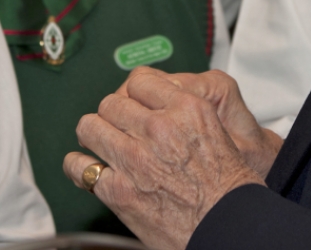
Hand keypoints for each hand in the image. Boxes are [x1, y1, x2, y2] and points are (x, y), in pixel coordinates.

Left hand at [64, 68, 264, 249]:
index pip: (139, 80)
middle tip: (115, 128)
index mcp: (187, 109)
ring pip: (90, 127)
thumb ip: (187, 116)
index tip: (130, 103)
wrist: (231, 229)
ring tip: (98, 145)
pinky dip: (79, 168)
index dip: (132, 93)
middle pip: (111, 102)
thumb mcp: (220, 134)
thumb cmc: (231, 191)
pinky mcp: (119, 191)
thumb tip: (164, 109)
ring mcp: (135, 158)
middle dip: (112, 115)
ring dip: (93, 136)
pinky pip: (79, 167)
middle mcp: (158, 128)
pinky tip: (87, 170)